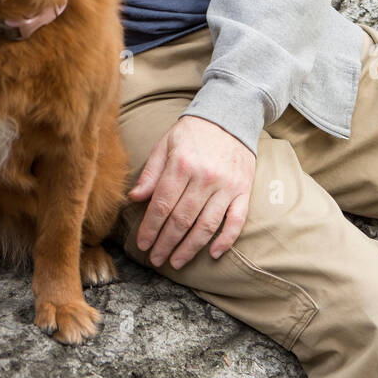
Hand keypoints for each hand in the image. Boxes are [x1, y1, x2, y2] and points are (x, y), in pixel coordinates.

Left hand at [128, 115, 255, 270]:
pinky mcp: (243, 190)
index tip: (143, 245)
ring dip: (190, 248)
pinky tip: (214, 254)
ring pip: (206, 226)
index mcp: (181, 164)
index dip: (150, 228)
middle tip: (156, 260)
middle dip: (166, 243)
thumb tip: (135, 198)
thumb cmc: (192, 132)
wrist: (230, 115)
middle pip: (182, 220)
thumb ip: (150, 172)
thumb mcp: (165, 144)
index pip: (162, 205)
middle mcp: (204, 177)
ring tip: (176, 262)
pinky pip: (236, 221)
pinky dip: (226, 240)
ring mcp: (226, 185)